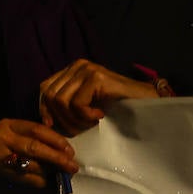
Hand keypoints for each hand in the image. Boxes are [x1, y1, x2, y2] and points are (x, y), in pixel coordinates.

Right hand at [0, 118, 77, 188]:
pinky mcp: (3, 172)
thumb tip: (64, 149)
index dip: (55, 140)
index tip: (69, 150)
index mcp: (10, 125)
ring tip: (61, 172)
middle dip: (55, 157)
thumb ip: (40, 134)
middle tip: (71, 165)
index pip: (36, 130)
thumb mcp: (20, 130)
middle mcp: (4, 139)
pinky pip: (26, 179)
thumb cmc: (9, 139)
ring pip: (30, 165)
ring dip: (49, 170)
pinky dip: (40, 180)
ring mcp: (1, 157)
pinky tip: (48, 179)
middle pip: (33, 147)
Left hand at [38, 59, 158, 135]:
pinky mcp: (96, 77)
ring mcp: (86, 69)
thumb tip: (46, 119)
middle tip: (81, 128)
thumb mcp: (87, 105)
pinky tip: (100, 115)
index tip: (53, 126)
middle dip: (62, 119)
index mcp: (71, 70)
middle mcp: (76, 66)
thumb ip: (68, 105)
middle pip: (51, 95)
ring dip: (75, 119)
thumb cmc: (117, 108)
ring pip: (61, 101)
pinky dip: (86, 116)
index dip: (45, 109)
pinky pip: (77, 103)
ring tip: (92, 122)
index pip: (45, 88)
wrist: (147, 102)